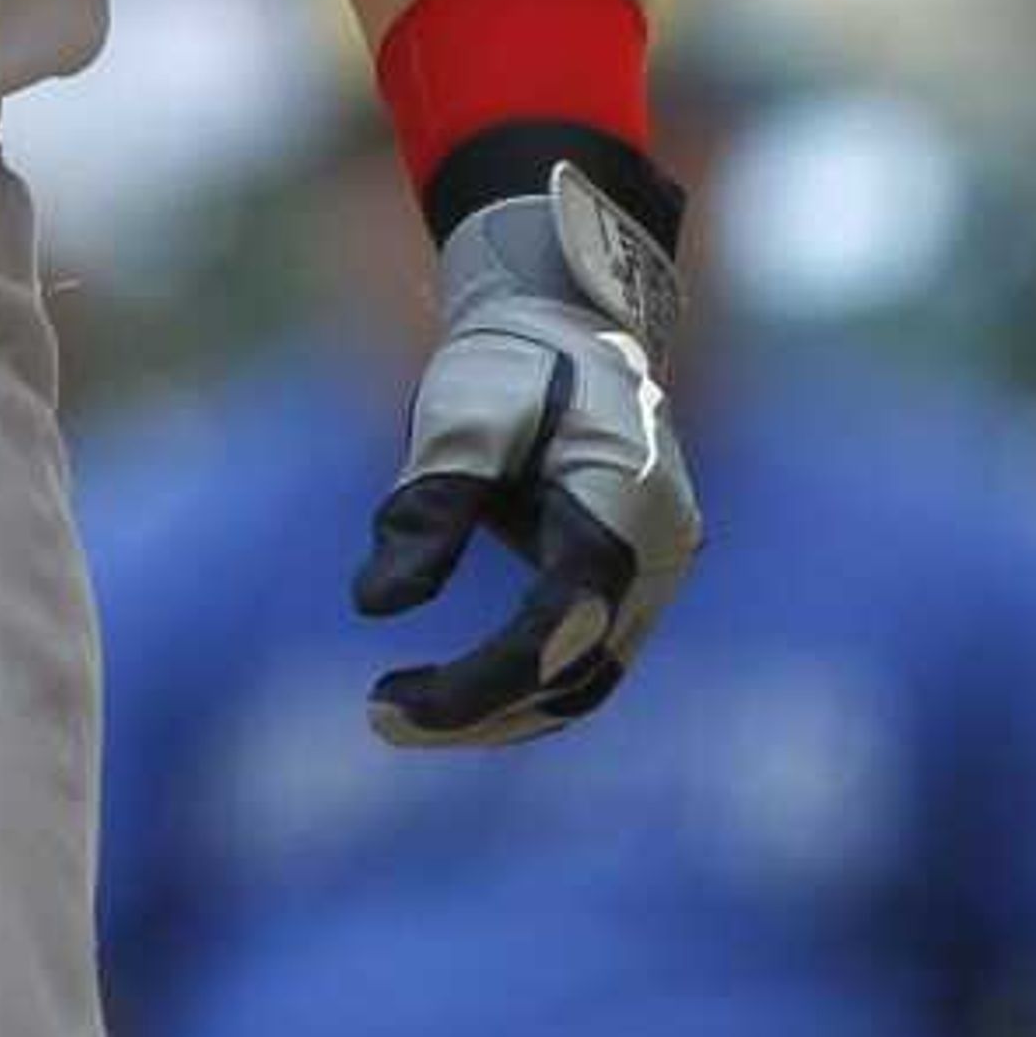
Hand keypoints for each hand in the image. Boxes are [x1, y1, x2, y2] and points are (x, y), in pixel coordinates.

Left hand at [355, 164, 701, 746]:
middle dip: (481, 711)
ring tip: (397, 713)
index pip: (559, 627)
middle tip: (379, 718)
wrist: (571, 318)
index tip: (396, 704)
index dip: (482, 680)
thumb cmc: (512, 357)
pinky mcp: (631, 582)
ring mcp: (656, 574)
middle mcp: (660, 553)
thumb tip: (375, 604)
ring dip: (500, 712)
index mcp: (627, 504)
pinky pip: (584, 657)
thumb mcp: (462, 411)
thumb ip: (428, 503)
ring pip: (586, 679)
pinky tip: (448, 692)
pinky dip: (521, 684)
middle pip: (577, 673)